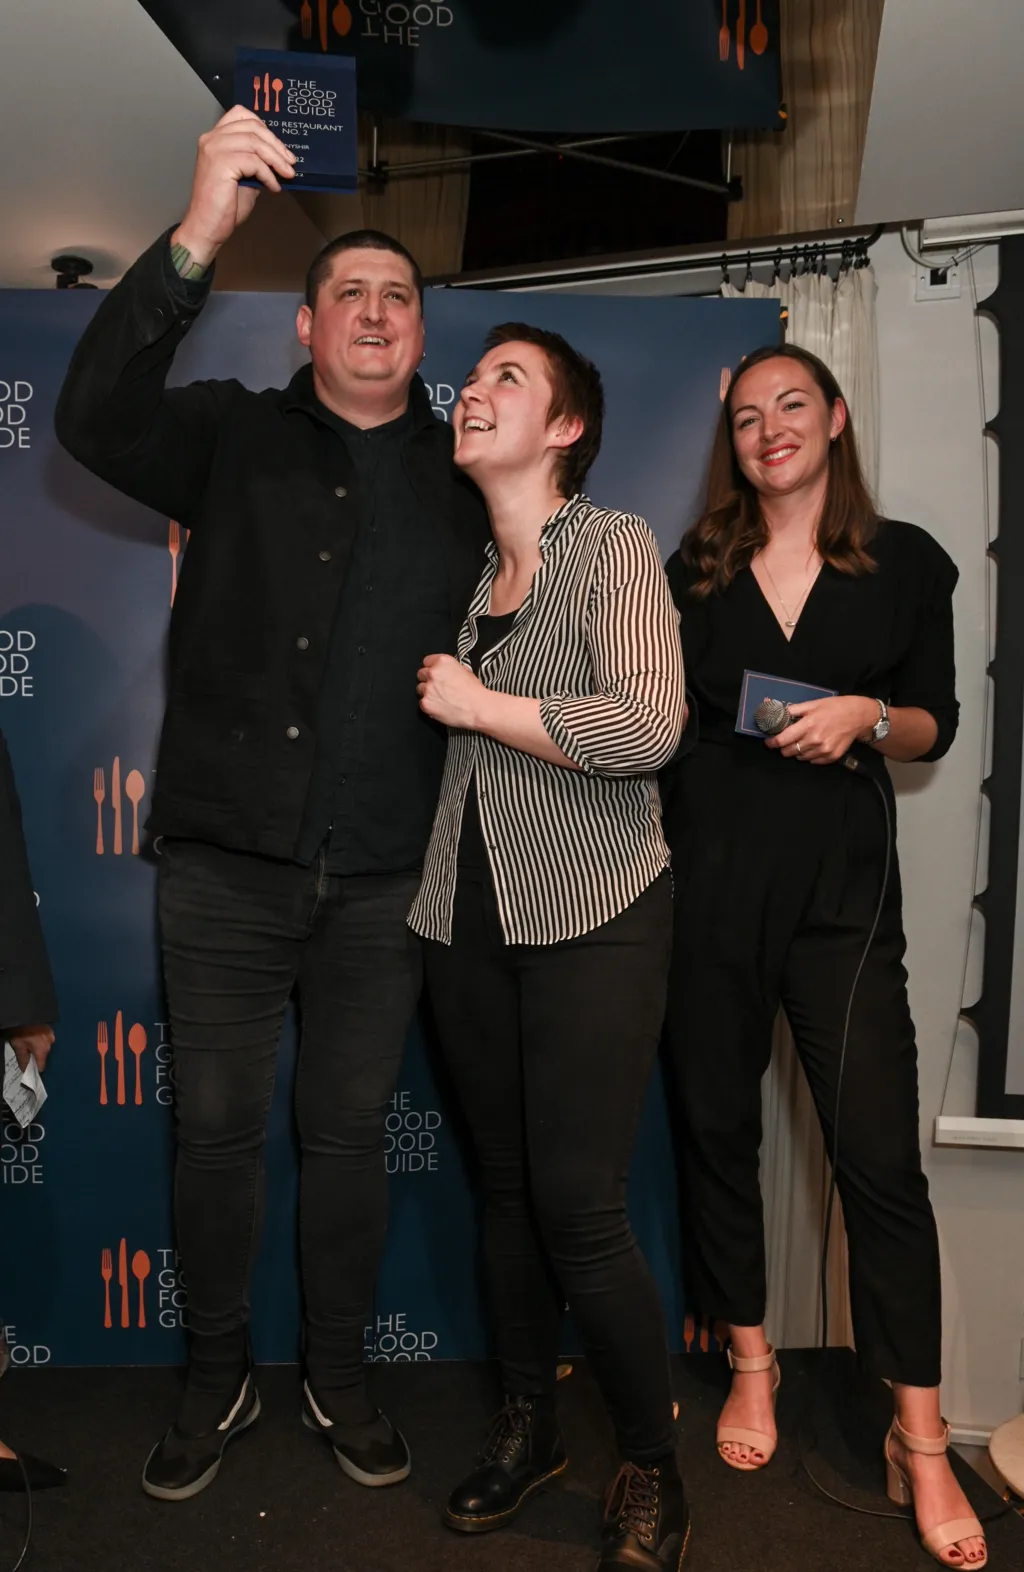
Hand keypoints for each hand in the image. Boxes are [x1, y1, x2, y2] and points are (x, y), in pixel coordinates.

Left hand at [8, 1025, 53, 1073]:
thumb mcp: (18, 1046)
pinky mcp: (51, 1029)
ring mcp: (52, 1035)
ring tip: (30, 1042)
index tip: (29, 1068)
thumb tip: (26, 1070)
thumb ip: (23, 1060)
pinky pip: (46, 1039)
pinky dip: (41, 1040)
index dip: (35, 1069)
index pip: (42, 1067)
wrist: (25, 1012)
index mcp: (43, 1050)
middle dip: (36, 1056)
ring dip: (39, 1047)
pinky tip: (34, 1036)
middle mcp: (51, 1043)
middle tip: (27, 1051)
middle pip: (43, 1056)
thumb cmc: (21, 1030)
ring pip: (45, 1047)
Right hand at [172, 107, 296, 265]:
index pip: (241, 114)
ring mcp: (214, 148)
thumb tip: (278, 158)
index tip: (279, 147)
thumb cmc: (223, 206)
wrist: (207, 227)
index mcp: (215, 138)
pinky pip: (254, 162)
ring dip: (276, 159)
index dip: (264, 127)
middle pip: (252, 126)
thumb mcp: (244, 177)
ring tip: (287, 175)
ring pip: (255, 142)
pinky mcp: (221, 163)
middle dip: (276, 144)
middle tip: (291, 163)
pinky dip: (268, 174)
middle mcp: (212, 138)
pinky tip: (273, 187)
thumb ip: (255, 162)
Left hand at [417, 654, 487, 729]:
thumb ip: (451, 669)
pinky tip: (440, 707)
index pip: (427, 661)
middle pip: (421, 674)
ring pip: (420, 689)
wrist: (478, 708)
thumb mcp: (465, 671)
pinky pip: (422, 703)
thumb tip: (446, 671)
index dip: (431, 668)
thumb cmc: (475, 691)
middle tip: (438, 688)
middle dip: (428, 680)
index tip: (435, 674)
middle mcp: (433, 673)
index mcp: (443, 662)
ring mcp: (428, 688)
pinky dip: (429, 705)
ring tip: (441, 698)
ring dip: (427, 693)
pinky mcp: (425, 703)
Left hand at [765, 695, 878, 764]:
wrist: (858, 716)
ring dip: (797, 751)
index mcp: (808, 725)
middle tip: (785, 742)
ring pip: (800, 757)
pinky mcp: (831, 757)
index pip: (782, 740)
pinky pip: (813, 761)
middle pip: (789, 752)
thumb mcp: (813, 704)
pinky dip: (809, 756)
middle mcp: (814, 740)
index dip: (772, 742)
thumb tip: (777, 713)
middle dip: (783, 747)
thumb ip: (794, 711)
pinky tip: (813, 746)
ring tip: (802, 742)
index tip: (768, 742)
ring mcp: (823, 750)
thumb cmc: (834, 707)